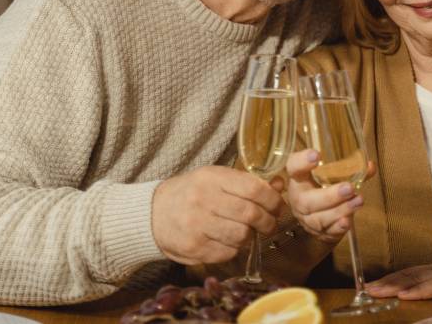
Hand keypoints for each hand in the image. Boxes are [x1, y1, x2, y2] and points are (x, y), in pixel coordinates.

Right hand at [151, 166, 283, 264]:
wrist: (152, 213)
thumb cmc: (190, 193)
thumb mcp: (215, 179)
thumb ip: (246, 183)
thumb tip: (279, 186)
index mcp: (212, 177)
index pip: (254, 188)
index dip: (273, 200)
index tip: (277, 206)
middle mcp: (204, 199)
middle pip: (251, 214)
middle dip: (267, 221)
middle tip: (269, 224)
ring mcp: (197, 225)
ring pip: (241, 235)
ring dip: (251, 236)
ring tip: (248, 233)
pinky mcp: (194, 247)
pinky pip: (227, 252)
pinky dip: (234, 249)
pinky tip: (229, 241)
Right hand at [285, 149, 372, 243]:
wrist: (315, 215)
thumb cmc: (321, 188)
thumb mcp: (329, 175)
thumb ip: (349, 170)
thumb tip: (370, 166)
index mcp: (299, 178)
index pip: (293, 167)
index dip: (302, 161)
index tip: (316, 155)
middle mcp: (298, 199)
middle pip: (307, 201)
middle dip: (330, 196)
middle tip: (349, 188)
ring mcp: (306, 219)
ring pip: (319, 219)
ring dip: (340, 211)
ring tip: (358, 201)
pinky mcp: (317, 233)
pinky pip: (326, 233)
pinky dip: (337, 228)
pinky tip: (347, 222)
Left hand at [366, 246, 431, 299]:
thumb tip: (425, 290)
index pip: (408, 273)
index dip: (390, 278)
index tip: (372, 285)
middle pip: (406, 275)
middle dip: (385, 283)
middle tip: (365, 290)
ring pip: (415, 280)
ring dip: (394, 287)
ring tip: (376, 293)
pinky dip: (417, 291)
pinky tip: (404, 295)